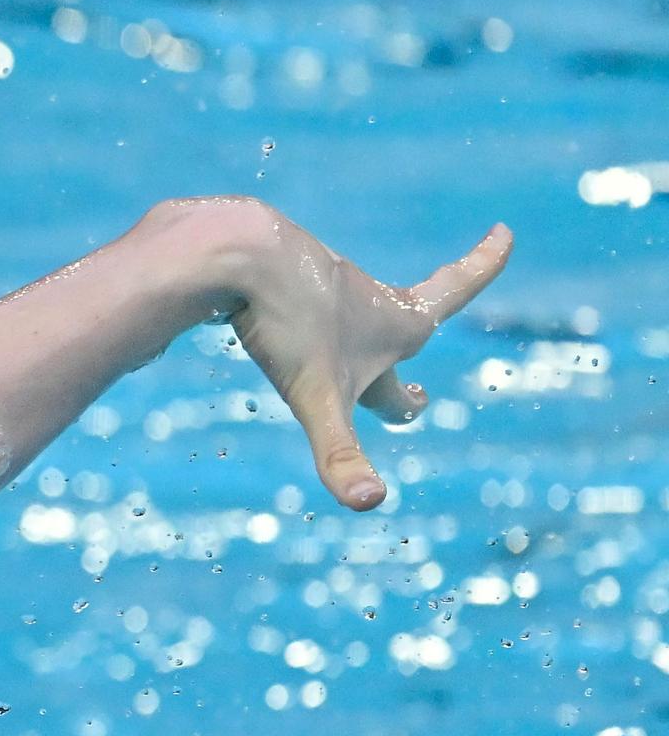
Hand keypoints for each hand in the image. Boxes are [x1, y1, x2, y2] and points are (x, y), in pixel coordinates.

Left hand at [198, 200, 511, 511]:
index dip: (483, 264)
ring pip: (340, 320)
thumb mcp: (316, 398)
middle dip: (406, 374)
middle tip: (416, 398)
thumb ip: (339, 453)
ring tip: (318, 364)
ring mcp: (322, 282)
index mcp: (397, 321)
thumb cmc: (287, 325)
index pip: (457, 289)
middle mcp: (367, 298)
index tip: (503, 232)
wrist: (232, 252)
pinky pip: (289, 300)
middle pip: (398, 337)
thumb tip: (370, 502)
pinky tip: (253, 315)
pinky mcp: (276, 273)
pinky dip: (285, 314)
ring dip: (341, 344)